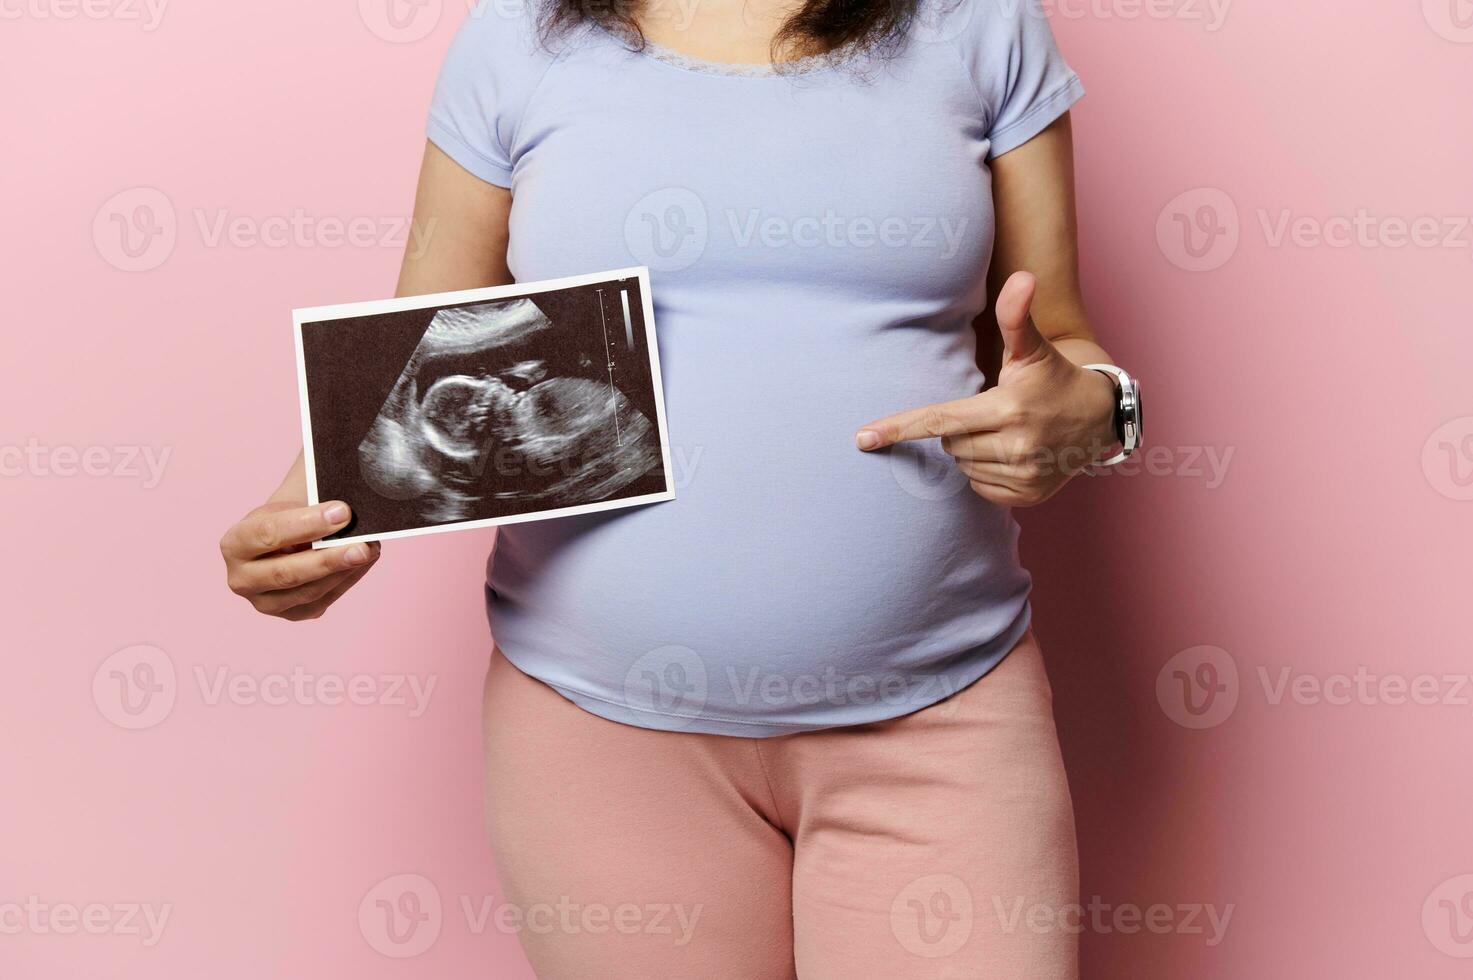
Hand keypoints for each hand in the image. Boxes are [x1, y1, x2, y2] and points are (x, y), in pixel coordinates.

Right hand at [220, 468, 380, 619]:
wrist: (289, 536)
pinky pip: (323, 601)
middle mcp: (241, 579)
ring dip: (345, 571)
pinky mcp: (292, 614)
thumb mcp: (294, 500)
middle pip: (285, 573)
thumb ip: (316, 503)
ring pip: (308, 592)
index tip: (343, 512)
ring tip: (371, 549)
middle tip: (363, 545)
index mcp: (234, 544)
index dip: (307, 523)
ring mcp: (265, 602)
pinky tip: (365, 561)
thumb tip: (349, 510)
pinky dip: (348, 580)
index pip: (268, 534)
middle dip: (329, 558)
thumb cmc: (292, 513)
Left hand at [855, 272, 1117, 506]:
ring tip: (1003, 432)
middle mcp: (1016, 446)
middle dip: (958, 429)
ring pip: (963, 467)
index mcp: (1008, 408)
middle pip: (950, 444)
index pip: (940, 420)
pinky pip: (981, 488)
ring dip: (971, 451)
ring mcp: (1023, 475)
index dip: (899, 428)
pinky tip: (1009, 455)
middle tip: (987, 413)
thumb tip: (1022, 276)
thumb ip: (1016, 316)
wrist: (1099, 420)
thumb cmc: (1053, 378)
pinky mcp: (1028, 497)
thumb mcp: (1032, 348)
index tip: (862, 438)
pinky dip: (986, 473)